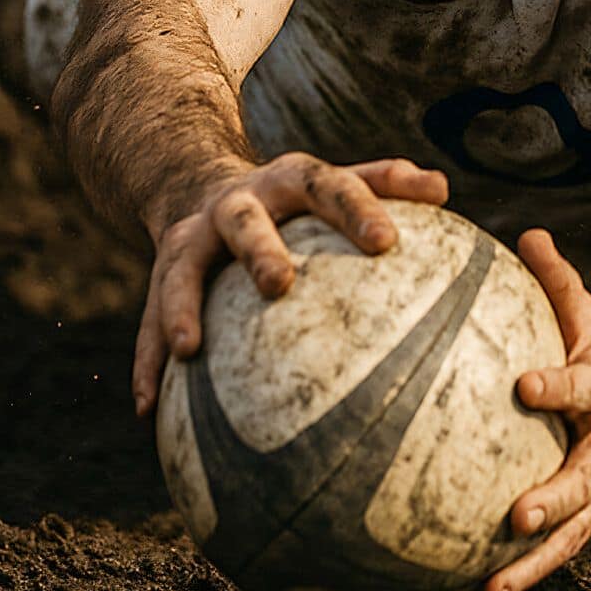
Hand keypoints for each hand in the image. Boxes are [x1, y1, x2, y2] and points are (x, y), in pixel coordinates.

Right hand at [132, 152, 448, 417]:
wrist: (201, 183)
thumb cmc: (296, 198)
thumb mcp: (335, 182)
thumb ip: (386, 184)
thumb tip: (444, 187)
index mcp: (289, 181)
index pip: (328, 186)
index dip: (357, 209)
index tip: (386, 241)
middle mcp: (236, 204)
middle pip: (245, 221)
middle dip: (260, 249)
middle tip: (281, 285)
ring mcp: (192, 237)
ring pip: (180, 269)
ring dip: (179, 307)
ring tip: (187, 351)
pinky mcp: (161, 272)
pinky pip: (146, 320)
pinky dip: (145, 361)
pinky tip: (147, 410)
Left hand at [482, 229, 590, 590]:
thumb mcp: (583, 314)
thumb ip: (557, 279)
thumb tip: (526, 232)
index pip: (583, 386)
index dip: (558, 385)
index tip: (523, 385)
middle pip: (586, 479)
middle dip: (555, 499)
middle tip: (518, 515)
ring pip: (572, 535)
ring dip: (534, 565)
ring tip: (491, 590)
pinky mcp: (582, 521)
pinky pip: (553, 554)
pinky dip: (520, 577)